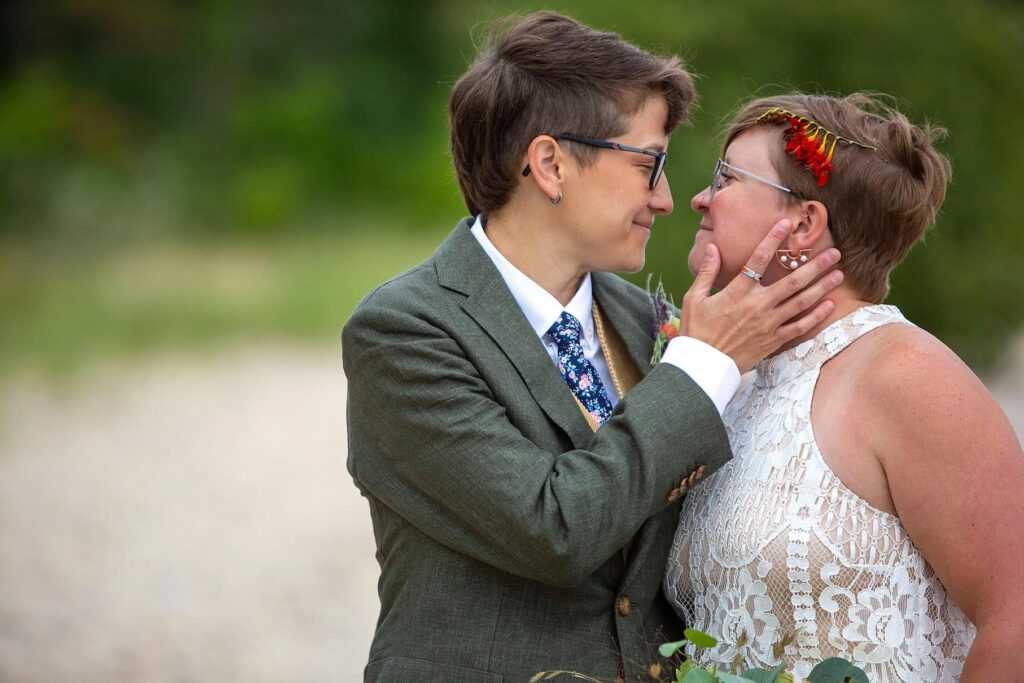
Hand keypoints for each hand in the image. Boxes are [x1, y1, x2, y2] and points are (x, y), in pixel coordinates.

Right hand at [678, 219, 843, 372]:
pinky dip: (816, 316)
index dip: (773, 239)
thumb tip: (712, 247)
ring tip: (839, 274)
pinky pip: (800, 327)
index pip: (758, 259)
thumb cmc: (696, 332)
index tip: (787, 224)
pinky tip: (829, 305)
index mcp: (737, 292)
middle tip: (834, 252)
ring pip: (801, 302)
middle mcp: (757, 305)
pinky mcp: (773, 341)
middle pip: (792, 280)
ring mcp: (768, 324)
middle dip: (815, 264)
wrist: (703, 366)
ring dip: (822, 287)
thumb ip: (706, 272)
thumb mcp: (695, 299)